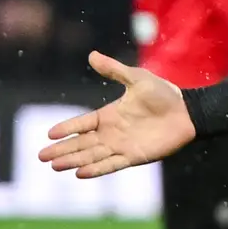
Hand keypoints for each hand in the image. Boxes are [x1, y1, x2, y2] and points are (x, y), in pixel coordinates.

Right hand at [42, 53, 195, 178]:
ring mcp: (121, 146)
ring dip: (73, 161)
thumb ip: (114, 70)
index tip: (49, 134)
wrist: (186, 111)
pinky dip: (96, 169)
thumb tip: (92, 55)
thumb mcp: (136, 78)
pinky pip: (111, 164)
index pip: (81, 123)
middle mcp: (111, 133)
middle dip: (62, 150)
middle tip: (41, 156)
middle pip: (81, 143)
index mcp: (109, 115)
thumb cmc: (163, 93)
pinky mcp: (134, 157)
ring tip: (55, 166)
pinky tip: (80, 173)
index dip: (66, 129)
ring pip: (91, 155)